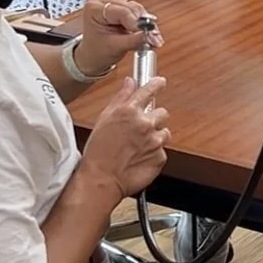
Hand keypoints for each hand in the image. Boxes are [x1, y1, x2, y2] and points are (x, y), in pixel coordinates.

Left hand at [77, 0, 162, 77]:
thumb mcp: (115, 47)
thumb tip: (150, 35)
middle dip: (144, 25)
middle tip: (154, 38)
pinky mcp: (122, 7)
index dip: (139, 23)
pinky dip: (144, 23)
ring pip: (137, 10)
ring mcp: (113, 2)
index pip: (122, 12)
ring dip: (146, 24)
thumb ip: (134, 40)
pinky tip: (147, 33)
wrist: (92, 55)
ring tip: (151, 38)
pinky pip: (137, 12)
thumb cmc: (96, 51)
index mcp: (94, 8)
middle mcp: (103, 1)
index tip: (151, 34)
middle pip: (131, 9)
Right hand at [82, 77, 169, 197]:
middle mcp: (145, 123)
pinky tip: (140, 158)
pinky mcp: (160, 156)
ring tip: (138, 147)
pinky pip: (162, 151)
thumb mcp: (104, 119)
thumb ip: (121, 98)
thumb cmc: (98, 152)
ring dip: (155, 137)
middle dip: (154, 119)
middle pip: (162, 113)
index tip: (160, 82)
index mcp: (129, 111)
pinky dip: (154, 154)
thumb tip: (130, 82)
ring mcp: (155, 140)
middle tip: (140, 130)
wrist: (101, 179)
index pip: (149, 90)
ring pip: (164, 132)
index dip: (156, 84)